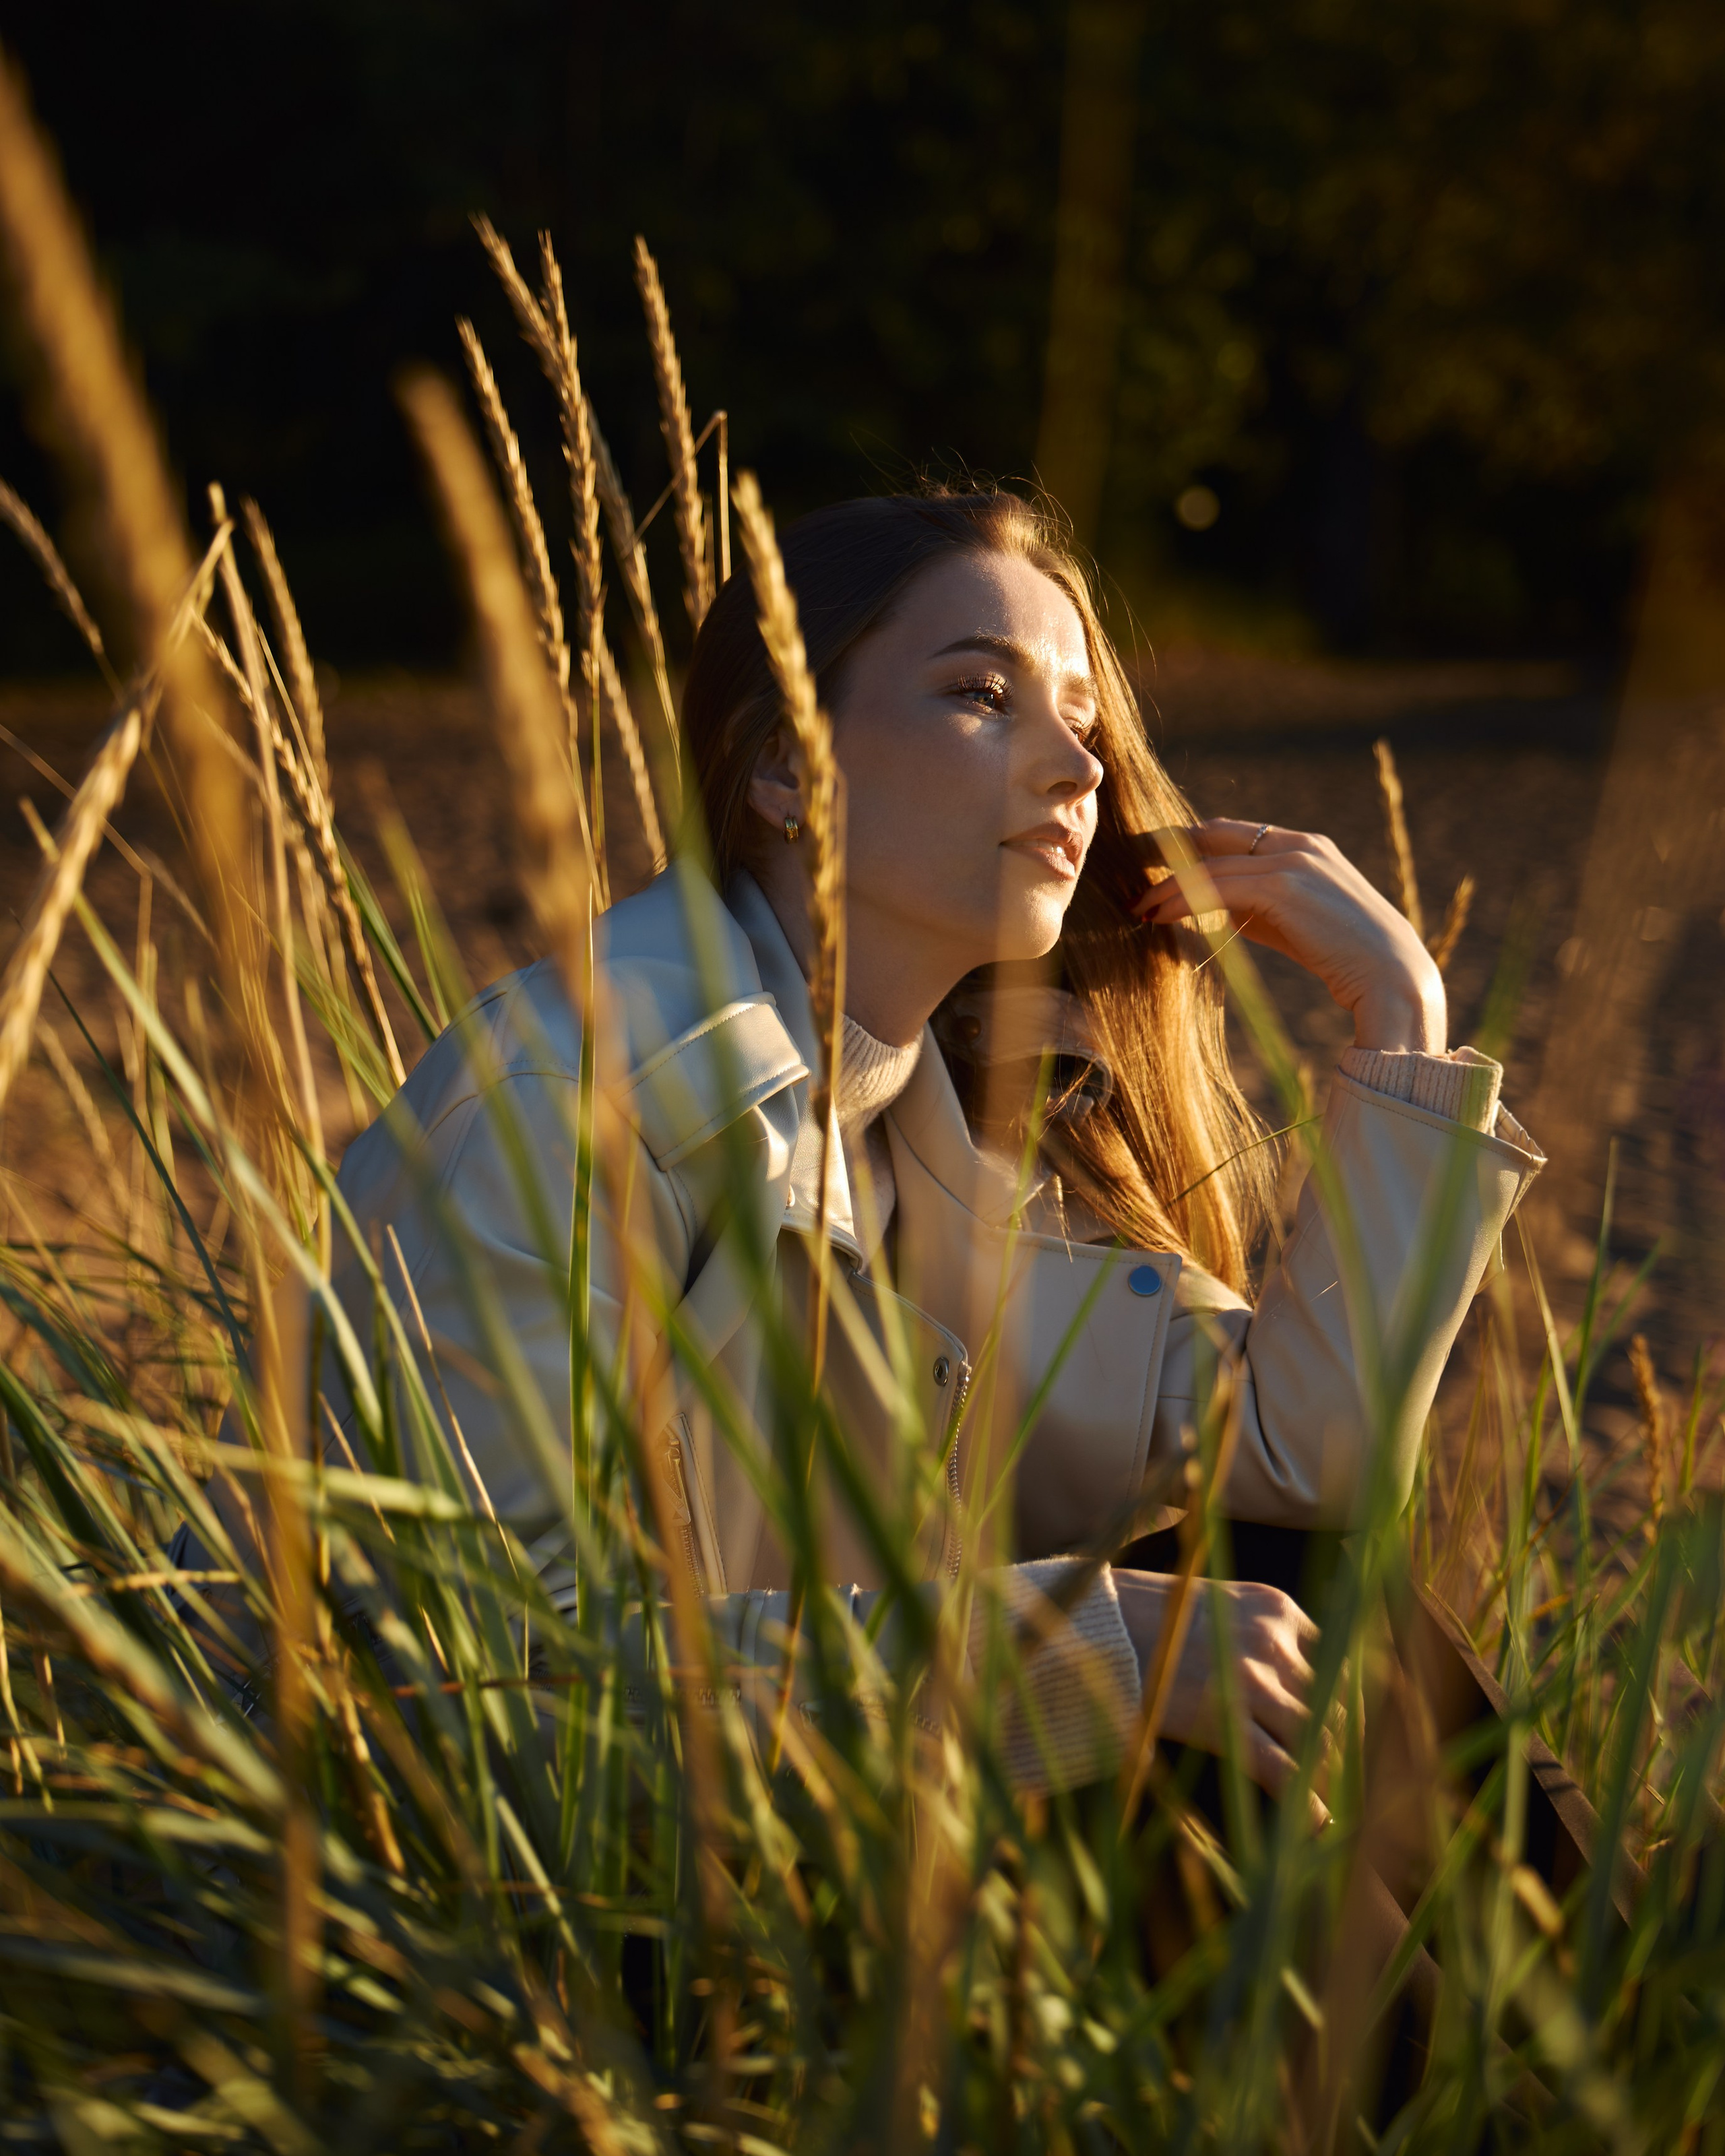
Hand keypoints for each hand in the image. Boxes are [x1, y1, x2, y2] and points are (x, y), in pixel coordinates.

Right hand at [1114, 1571, 1328, 1799]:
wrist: (1095, 1626)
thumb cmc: (1147, 1616)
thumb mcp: (1218, 1605)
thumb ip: (1260, 1634)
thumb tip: (1292, 1683)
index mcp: (1277, 1607)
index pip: (1339, 1661)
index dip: (1346, 1702)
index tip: (1345, 1729)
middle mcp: (1273, 1640)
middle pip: (1332, 1703)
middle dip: (1336, 1743)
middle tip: (1336, 1774)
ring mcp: (1250, 1680)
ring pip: (1314, 1737)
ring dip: (1321, 1772)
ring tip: (1317, 1795)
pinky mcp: (1223, 1720)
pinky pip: (1283, 1770)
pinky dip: (1306, 1803)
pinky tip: (1316, 1824)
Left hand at [1133, 818, 1445, 1051]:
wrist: (1391, 977)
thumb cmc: (1343, 958)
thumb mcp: (1293, 923)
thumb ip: (1256, 907)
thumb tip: (1210, 907)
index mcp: (1304, 846)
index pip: (1232, 834)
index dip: (1190, 845)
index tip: (1154, 860)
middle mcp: (1298, 843)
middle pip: (1215, 835)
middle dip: (1167, 849)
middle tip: (1130, 868)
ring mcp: (1293, 860)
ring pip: (1210, 864)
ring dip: (1167, 886)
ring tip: (1138, 907)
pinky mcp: (1284, 885)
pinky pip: (1217, 886)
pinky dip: (1182, 899)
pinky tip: (1159, 916)